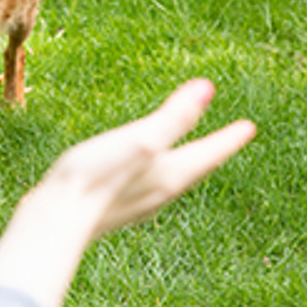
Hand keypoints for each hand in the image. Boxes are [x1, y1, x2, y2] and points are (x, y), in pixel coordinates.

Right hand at [0, 79, 255, 306]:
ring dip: (184, 162)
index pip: (209, 153)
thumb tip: (207, 88)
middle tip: (225, 140)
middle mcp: (158, 191)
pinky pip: (146, 183)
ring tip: (188, 152)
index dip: (229, 137)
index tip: (249, 127)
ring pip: (170, 177)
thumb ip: (174, 117)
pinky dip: (156, 169)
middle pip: (194, 168)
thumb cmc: (97, 178)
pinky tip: (139, 170)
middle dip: (210, 152)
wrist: (57, 218)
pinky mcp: (112, 204)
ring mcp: (136, 201)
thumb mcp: (140, 140)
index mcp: (170, 175)